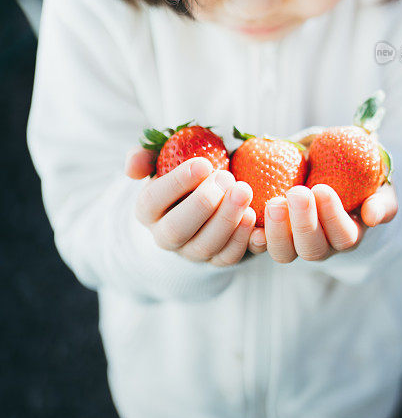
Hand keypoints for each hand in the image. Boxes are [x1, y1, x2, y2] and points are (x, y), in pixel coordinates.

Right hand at [125, 147, 256, 266]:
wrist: (208, 196)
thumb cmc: (187, 173)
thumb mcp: (165, 159)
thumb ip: (146, 156)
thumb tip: (132, 167)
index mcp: (147, 209)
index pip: (153, 199)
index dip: (177, 182)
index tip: (204, 163)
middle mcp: (165, 236)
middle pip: (177, 229)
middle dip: (203, 204)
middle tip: (227, 178)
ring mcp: (191, 252)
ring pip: (205, 245)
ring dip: (226, 220)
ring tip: (244, 191)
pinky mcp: (217, 261)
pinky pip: (228, 257)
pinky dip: (243, 239)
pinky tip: (253, 216)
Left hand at [250, 180, 397, 263]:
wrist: (334, 167)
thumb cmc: (360, 176)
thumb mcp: (380, 186)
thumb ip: (383, 201)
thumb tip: (372, 217)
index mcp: (348, 235)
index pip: (343, 236)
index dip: (332, 217)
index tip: (322, 189)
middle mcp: (322, 245)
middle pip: (312, 249)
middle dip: (303, 223)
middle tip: (296, 193)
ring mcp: (294, 242)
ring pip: (284, 252)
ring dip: (277, 230)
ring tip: (274, 202)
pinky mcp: (272, 234)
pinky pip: (260, 243)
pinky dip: (254, 235)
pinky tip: (248, 216)